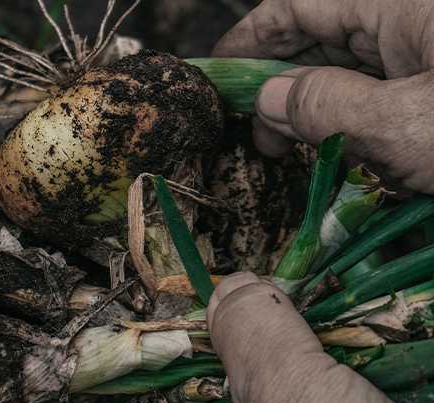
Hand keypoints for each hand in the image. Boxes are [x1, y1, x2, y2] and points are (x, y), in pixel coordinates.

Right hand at [213, 0, 433, 192]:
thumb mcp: (407, 127)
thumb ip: (327, 108)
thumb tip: (268, 98)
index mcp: (401, 6)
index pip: (299, 6)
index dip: (250, 39)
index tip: (217, 77)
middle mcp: (414, 20)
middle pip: (326, 40)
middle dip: (286, 88)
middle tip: (261, 137)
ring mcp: (430, 51)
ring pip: (358, 72)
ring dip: (327, 115)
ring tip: (309, 155)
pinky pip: (392, 97)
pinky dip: (368, 127)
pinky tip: (362, 159)